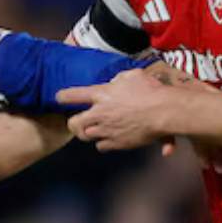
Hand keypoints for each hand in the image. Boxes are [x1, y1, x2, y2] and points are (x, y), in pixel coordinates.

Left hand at [56, 64, 190, 151]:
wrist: (162, 112)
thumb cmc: (151, 91)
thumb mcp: (133, 76)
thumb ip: (119, 79)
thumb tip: (115, 83)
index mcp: (101, 94)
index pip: (73, 95)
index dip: (63, 96)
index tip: (59, 97)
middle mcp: (99, 114)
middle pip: (74, 123)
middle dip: (73, 123)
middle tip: (78, 121)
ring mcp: (106, 130)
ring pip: (86, 136)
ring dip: (88, 133)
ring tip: (94, 129)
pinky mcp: (116, 143)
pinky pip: (101, 146)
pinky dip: (103, 143)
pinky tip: (109, 139)